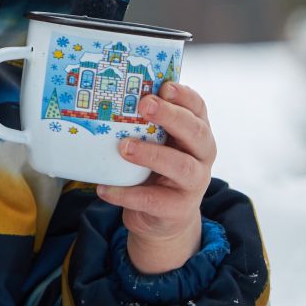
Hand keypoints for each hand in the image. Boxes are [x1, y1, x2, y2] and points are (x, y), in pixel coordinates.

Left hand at [96, 81, 215, 273]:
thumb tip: (114, 96)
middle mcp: (201, 155)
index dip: (184, 96)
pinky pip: (153, 200)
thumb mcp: (156, 143)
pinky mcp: (178, 209)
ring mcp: (194, 183)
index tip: (164, 86)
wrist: (163, 219)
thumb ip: (145, 124)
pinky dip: (126, 194)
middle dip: (171, 116)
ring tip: (124, 147)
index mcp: (196, 133)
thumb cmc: (155, 170)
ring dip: (151, 154)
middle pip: (195, 132)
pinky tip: (104, 188)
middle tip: (145, 104)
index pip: (198, 108)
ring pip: (181, 166)